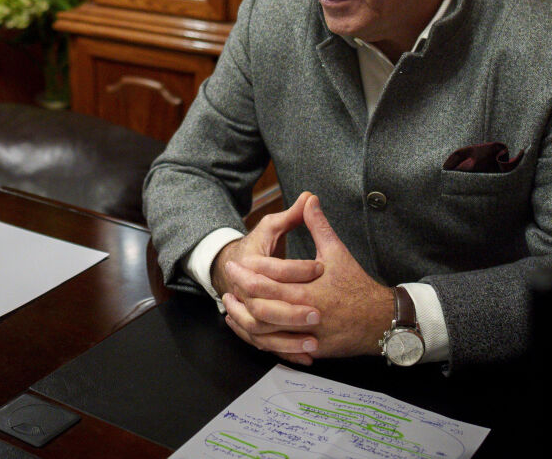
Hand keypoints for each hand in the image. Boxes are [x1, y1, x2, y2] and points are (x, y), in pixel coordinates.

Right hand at [212, 192, 324, 365]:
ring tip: (313, 338)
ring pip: (262, 331)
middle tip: (319, 313)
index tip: (321, 268)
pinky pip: (266, 344)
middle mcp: (243, 291)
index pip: (274, 269)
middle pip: (265, 307)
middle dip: (292, 312)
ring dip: (287, 338)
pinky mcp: (254, 328)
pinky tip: (308, 355)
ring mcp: (245, 312)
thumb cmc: (256, 247)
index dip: (299, 270)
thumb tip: (310, 196)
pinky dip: (286, 352)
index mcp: (249, 263)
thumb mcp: (272, 229)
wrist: (229, 268)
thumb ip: (293, 215)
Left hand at [220, 193, 390, 364]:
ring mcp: (307, 336)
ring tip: (230, 306)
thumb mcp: (337, 252)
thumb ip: (318, 226)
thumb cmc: (356, 285)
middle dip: (241, 294)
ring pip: (266, 333)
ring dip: (244, 320)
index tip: (233, 264)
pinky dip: (260, 339)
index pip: (268, 282)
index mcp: (308, 290)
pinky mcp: (310, 350)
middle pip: (261, 308)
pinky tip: (248, 328)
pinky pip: (278, 348)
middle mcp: (305, 315)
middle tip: (228, 281)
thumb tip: (308, 199)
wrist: (380, 320)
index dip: (247, 273)